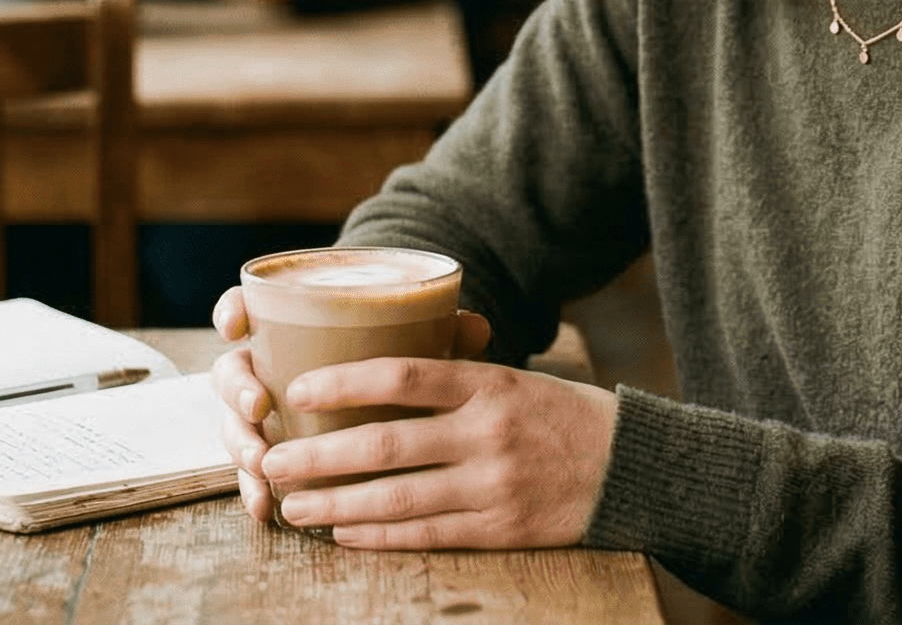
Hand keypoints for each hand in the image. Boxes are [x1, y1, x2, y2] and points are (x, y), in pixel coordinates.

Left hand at [210, 288, 614, 547]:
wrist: (630, 467)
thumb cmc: (557, 415)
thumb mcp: (511, 378)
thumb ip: (453, 376)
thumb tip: (372, 366)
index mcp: (488, 383)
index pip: (404, 374)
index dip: (344, 382)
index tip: (297, 390)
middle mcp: (487, 432)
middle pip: (386, 444)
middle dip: (320, 455)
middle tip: (272, 458)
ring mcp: (494, 484)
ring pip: (398, 498)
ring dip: (336, 504)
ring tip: (293, 505)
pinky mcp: (501, 528)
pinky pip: (427, 534)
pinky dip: (379, 535)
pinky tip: (344, 531)